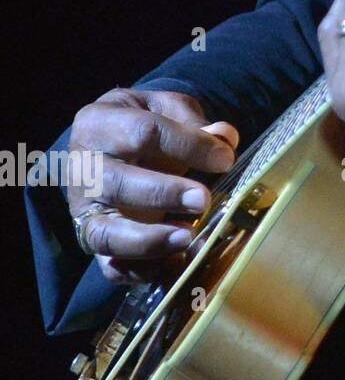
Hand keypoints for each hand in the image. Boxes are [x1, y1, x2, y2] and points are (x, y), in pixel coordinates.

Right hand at [66, 88, 237, 283]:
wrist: (112, 144)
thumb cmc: (144, 124)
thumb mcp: (165, 108)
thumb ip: (193, 120)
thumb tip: (224, 138)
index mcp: (99, 123)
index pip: (143, 132)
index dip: (188, 145)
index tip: (225, 158)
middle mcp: (84, 169)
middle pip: (116, 184)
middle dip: (163, 194)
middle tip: (204, 200)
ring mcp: (84, 210)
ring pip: (102, 232)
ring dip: (147, 240)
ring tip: (187, 238)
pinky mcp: (95, 240)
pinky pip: (109, 266)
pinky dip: (139, 271)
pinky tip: (174, 265)